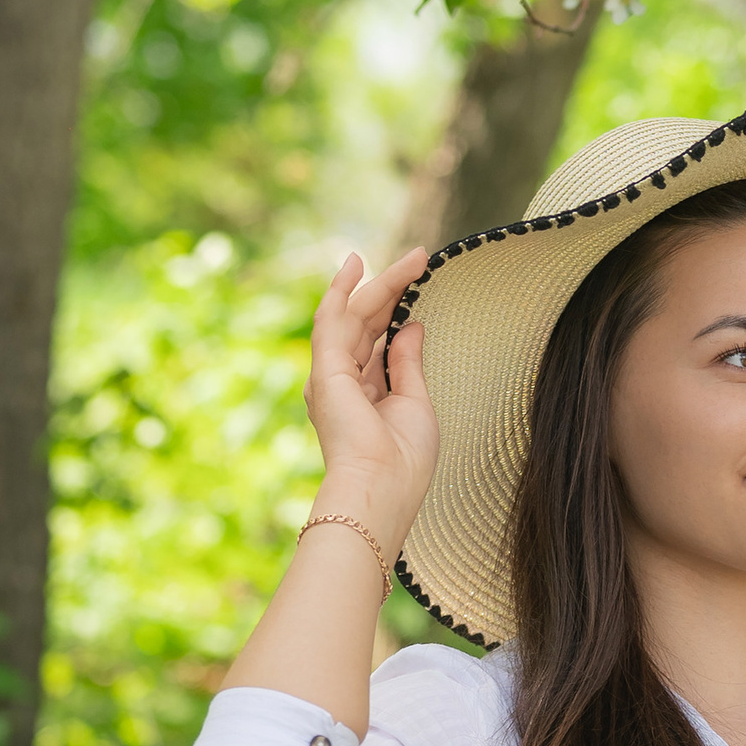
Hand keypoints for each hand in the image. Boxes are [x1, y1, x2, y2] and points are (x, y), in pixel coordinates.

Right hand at [304, 247, 437, 542]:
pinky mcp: (326, 372)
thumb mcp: (415, 402)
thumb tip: (412, 325)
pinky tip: (354, 267)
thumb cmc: (403, 461)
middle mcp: (343, 382)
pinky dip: (341, 291)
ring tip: (411, 257)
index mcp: (364, 394)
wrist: (382, 489)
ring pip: (355, 315)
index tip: (416, 280)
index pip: (378, 340)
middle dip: (393, 287)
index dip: (396, 308)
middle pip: (368, 322)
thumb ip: (408, 362)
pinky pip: (330, 322)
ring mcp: (332, 376)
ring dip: (381, 283)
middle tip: (419, 256)